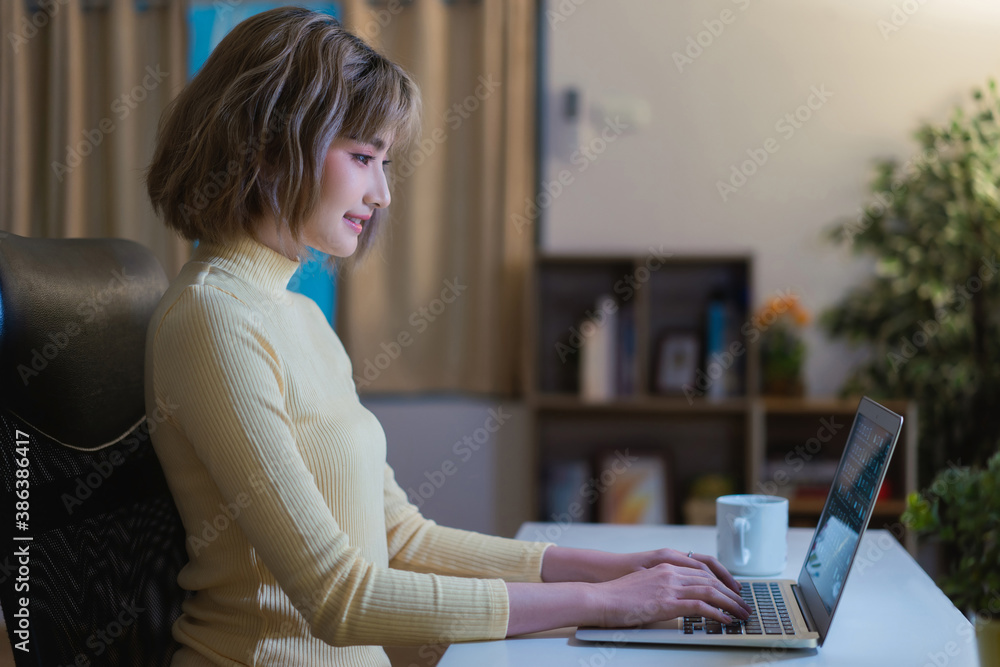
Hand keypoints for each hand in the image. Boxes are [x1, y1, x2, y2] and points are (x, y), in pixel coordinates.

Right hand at [594, 561, 751, 627]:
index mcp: (665, 565)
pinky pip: (700, 605)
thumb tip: (676, 601)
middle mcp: (670, 571)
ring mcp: (669, 585)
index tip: (733, 590)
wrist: (600, 597)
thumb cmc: (617, 594)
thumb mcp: (645, 585)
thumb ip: (663, 587)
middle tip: (744, 605)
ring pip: (710, 590)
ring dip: (730, 603)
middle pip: (711, 579)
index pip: (703, 568)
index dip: (722, 579)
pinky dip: (717, 613)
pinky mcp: (666, 601)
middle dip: (731, 593)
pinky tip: (725, 620)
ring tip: (741, 614)